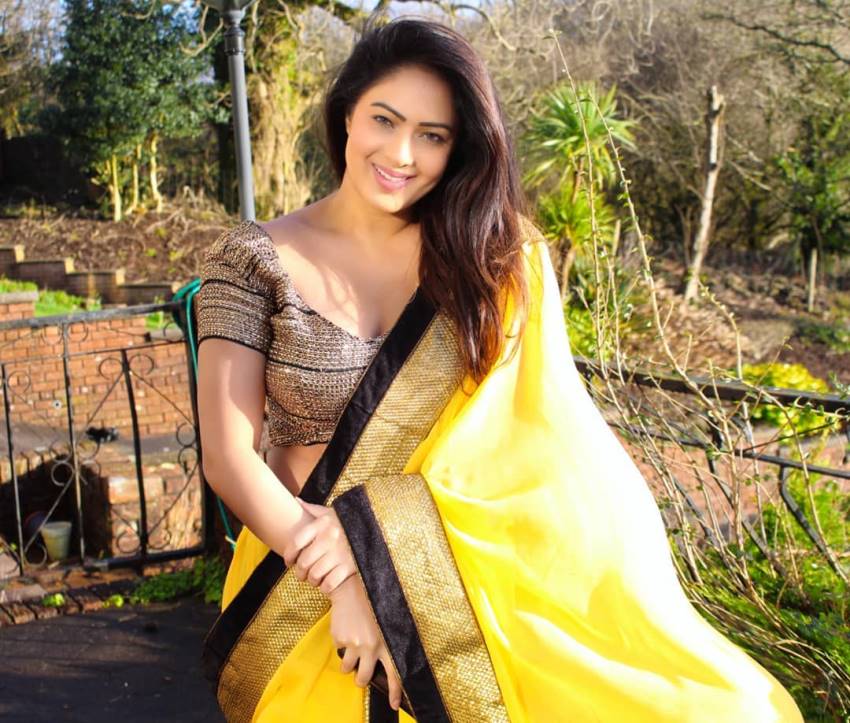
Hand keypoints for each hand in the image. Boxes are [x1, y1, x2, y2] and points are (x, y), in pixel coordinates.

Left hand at [282, 499, 357, 595]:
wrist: (377, 528)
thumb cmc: (349, 521)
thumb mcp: (332, 513)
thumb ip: (313, 509)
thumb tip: (296, 500)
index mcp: (322, 524)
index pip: (296, 542)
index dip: (288, 555)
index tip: (289, 562)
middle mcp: (329, 538)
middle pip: (304, 562)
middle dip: (299, 573)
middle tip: (301, 574)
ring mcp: (340, 553)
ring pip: (315, 575)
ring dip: (312, 581)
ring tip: (313, 579)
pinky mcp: (351, 566)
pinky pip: (330, 583)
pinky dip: (325, 587)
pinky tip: (325, 584)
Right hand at [329, 575, 402, 711]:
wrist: (352, 588)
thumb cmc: (373, 605)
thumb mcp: (388, 623)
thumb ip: (388, 643)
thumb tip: (388, 662)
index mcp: (387, 644)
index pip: (395, 674)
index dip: (395, 692)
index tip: (394, 705)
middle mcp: (371, 647)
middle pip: (363, 678)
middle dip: (360, 680)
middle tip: (359, 676)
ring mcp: (354, 644)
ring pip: (347, 668)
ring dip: (348, 664)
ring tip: (351, 649)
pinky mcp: (340, 638)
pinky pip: (339, 650)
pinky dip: (342, 644)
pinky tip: (347, 629)